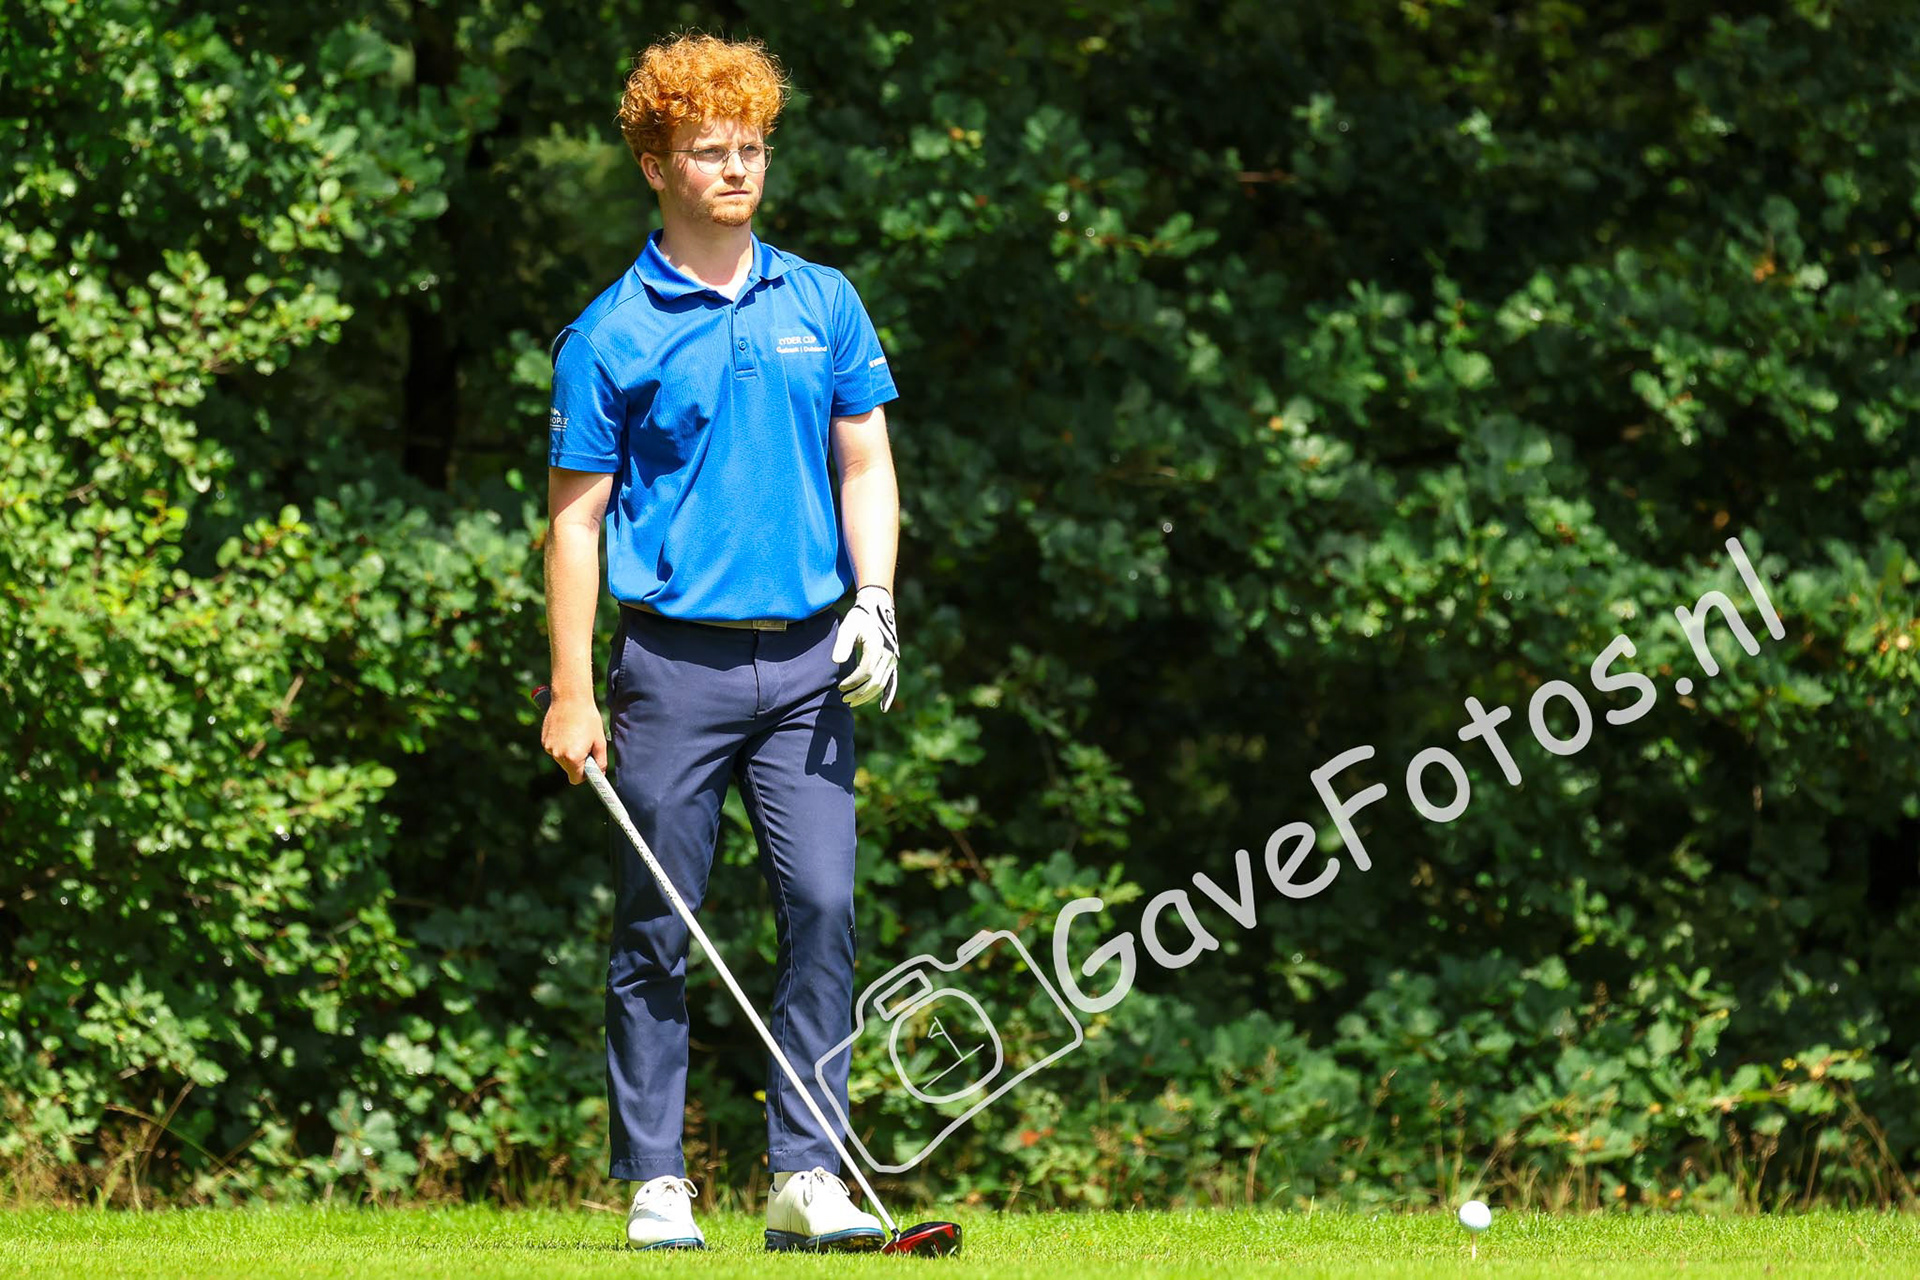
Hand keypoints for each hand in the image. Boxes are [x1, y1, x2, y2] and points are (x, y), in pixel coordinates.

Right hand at [542, 692, 607, 783]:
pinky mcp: (544, 739)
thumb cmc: (588, 718)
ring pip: (561, 758)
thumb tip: (599, 774)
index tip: (590, 768)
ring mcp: (548, 747)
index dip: (585, 775)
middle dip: (578, 762)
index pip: (576, 780)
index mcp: (572, 757)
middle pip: (569, 769)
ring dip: (569, 752)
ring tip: (576, 734)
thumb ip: (601, 761)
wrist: (570, 698)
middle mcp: (557, 755)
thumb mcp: (600, 741)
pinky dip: (561, 744)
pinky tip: (567, 730)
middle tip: (586, 745)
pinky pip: (555, 749)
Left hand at [831, 585, 898, 710]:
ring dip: (868, 695)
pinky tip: (883, 708)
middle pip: (875, 682)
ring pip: (882, 684)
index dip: (852, 682)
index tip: (840, 686)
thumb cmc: (859, 617)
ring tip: (851, 701)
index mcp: (878, 647)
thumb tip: (837, 661)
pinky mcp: (893, 662)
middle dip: (859, 693)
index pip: (866, 672)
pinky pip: (892, 682)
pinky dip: (888, 695)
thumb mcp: (848, 626)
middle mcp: (888, 655)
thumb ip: (843, 643)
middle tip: (843, 699)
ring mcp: (892, 660)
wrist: (877, 607)